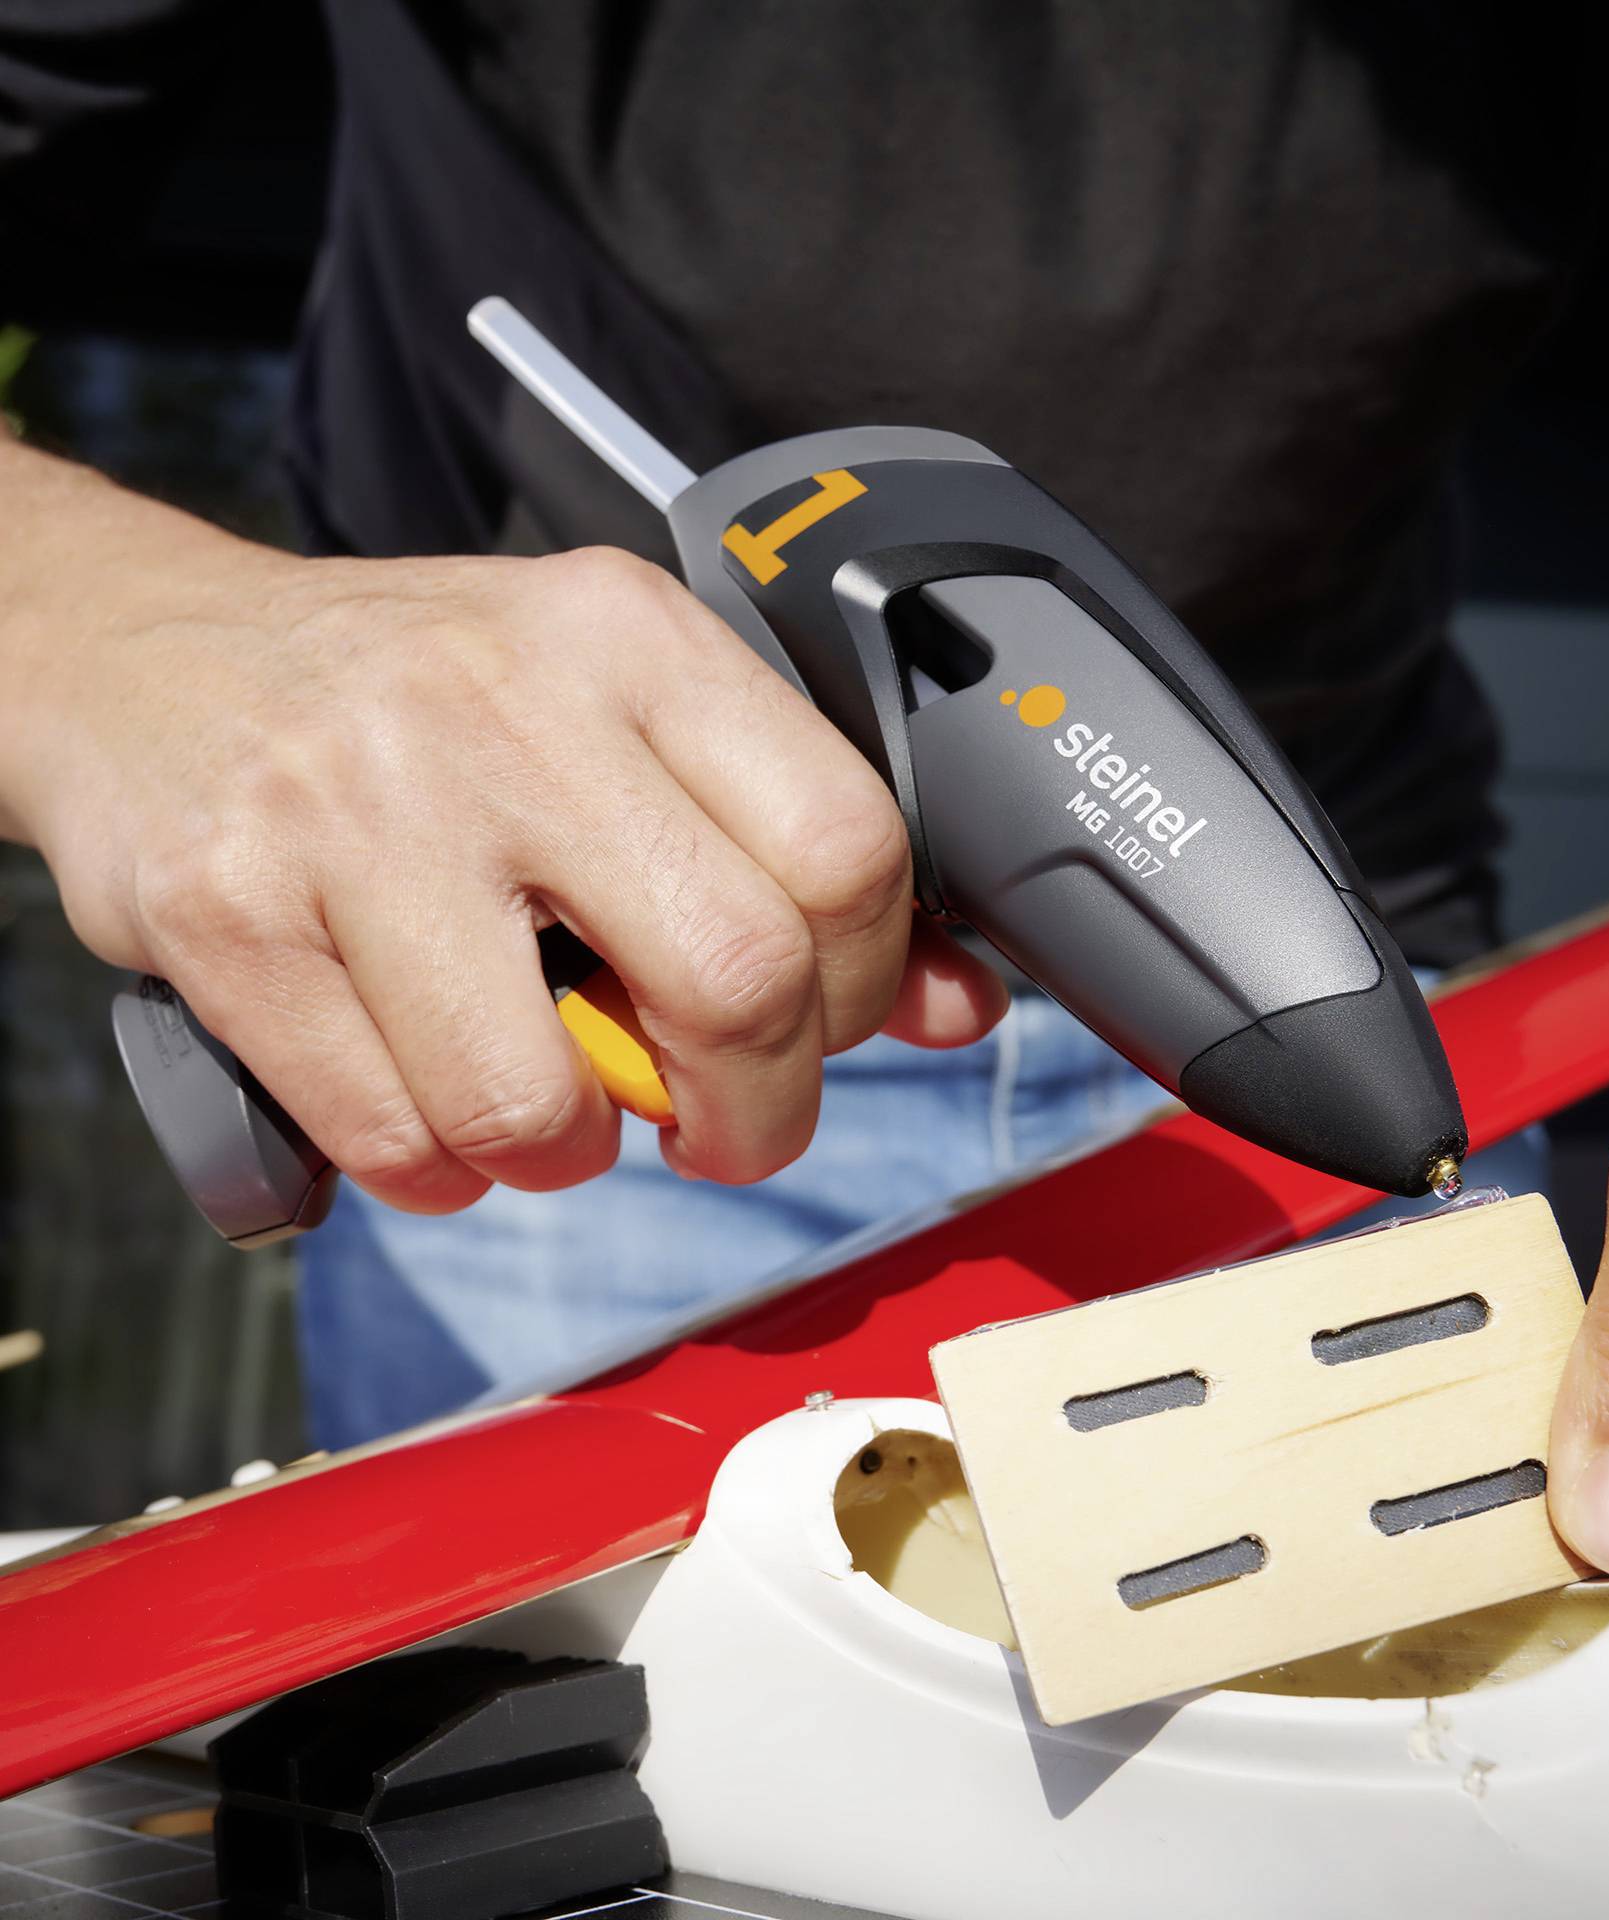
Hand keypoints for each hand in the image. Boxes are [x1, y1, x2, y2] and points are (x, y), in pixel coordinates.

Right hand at [5, 452, 1006, 1210]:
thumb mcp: (624, 721)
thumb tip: (960, 1005)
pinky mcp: (234, 917)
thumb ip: (796, 854)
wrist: (151, 662)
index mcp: (630, 639)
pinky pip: (399, 1140)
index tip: (828, 1023)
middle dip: (758, 1110)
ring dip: (574, 1153)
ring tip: (548, 1100)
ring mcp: (356, 811)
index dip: (869, 983)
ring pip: (544, 1102)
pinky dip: (444, 1167)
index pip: (847, 845)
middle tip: (725, 1124)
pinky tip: (434, 1100)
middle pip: (738, 979)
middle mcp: (504, 706)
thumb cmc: (424, 706)